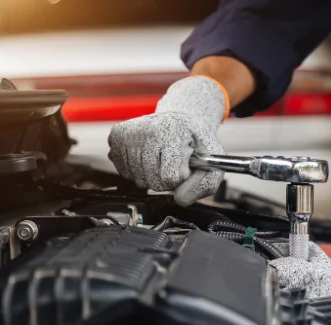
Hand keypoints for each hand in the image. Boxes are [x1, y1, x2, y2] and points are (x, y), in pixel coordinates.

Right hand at [108, 76, 227, 206]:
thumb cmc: (196, 142)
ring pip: (138, 180)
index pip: (171, 177)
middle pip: (153, 182)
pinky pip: (125, 173)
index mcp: (174, 132)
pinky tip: (148, 157)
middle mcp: (149, 129)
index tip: (186, 162)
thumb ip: (204, 186)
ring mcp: (130, 132)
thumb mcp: (213, 163)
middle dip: (166, 179)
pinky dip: (138, 171)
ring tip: (161, 158)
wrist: (181, 119)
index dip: (182, 177)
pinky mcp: (117, 136)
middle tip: (173, 161)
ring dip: (152, 176)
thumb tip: (179, 199)